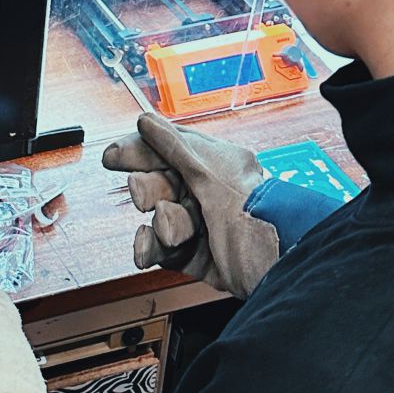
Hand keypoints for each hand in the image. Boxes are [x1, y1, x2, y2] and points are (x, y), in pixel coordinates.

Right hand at [103, 112, 277, 298]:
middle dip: (149, 190)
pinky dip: (152, 248)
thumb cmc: (259, 220)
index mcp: (220, 165)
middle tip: (142, 194)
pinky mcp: (198, 257)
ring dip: (160, 225)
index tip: (114, 156)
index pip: (171, 149)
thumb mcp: (212, 177)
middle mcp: (212, 193)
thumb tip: (148, 121)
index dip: (141, 151)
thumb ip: (175, 148)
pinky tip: (148, 249)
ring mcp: (204, 226)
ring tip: (171, 232)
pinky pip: (162, 248)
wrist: (279, 272)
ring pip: (160, 218)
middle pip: (161, 184)